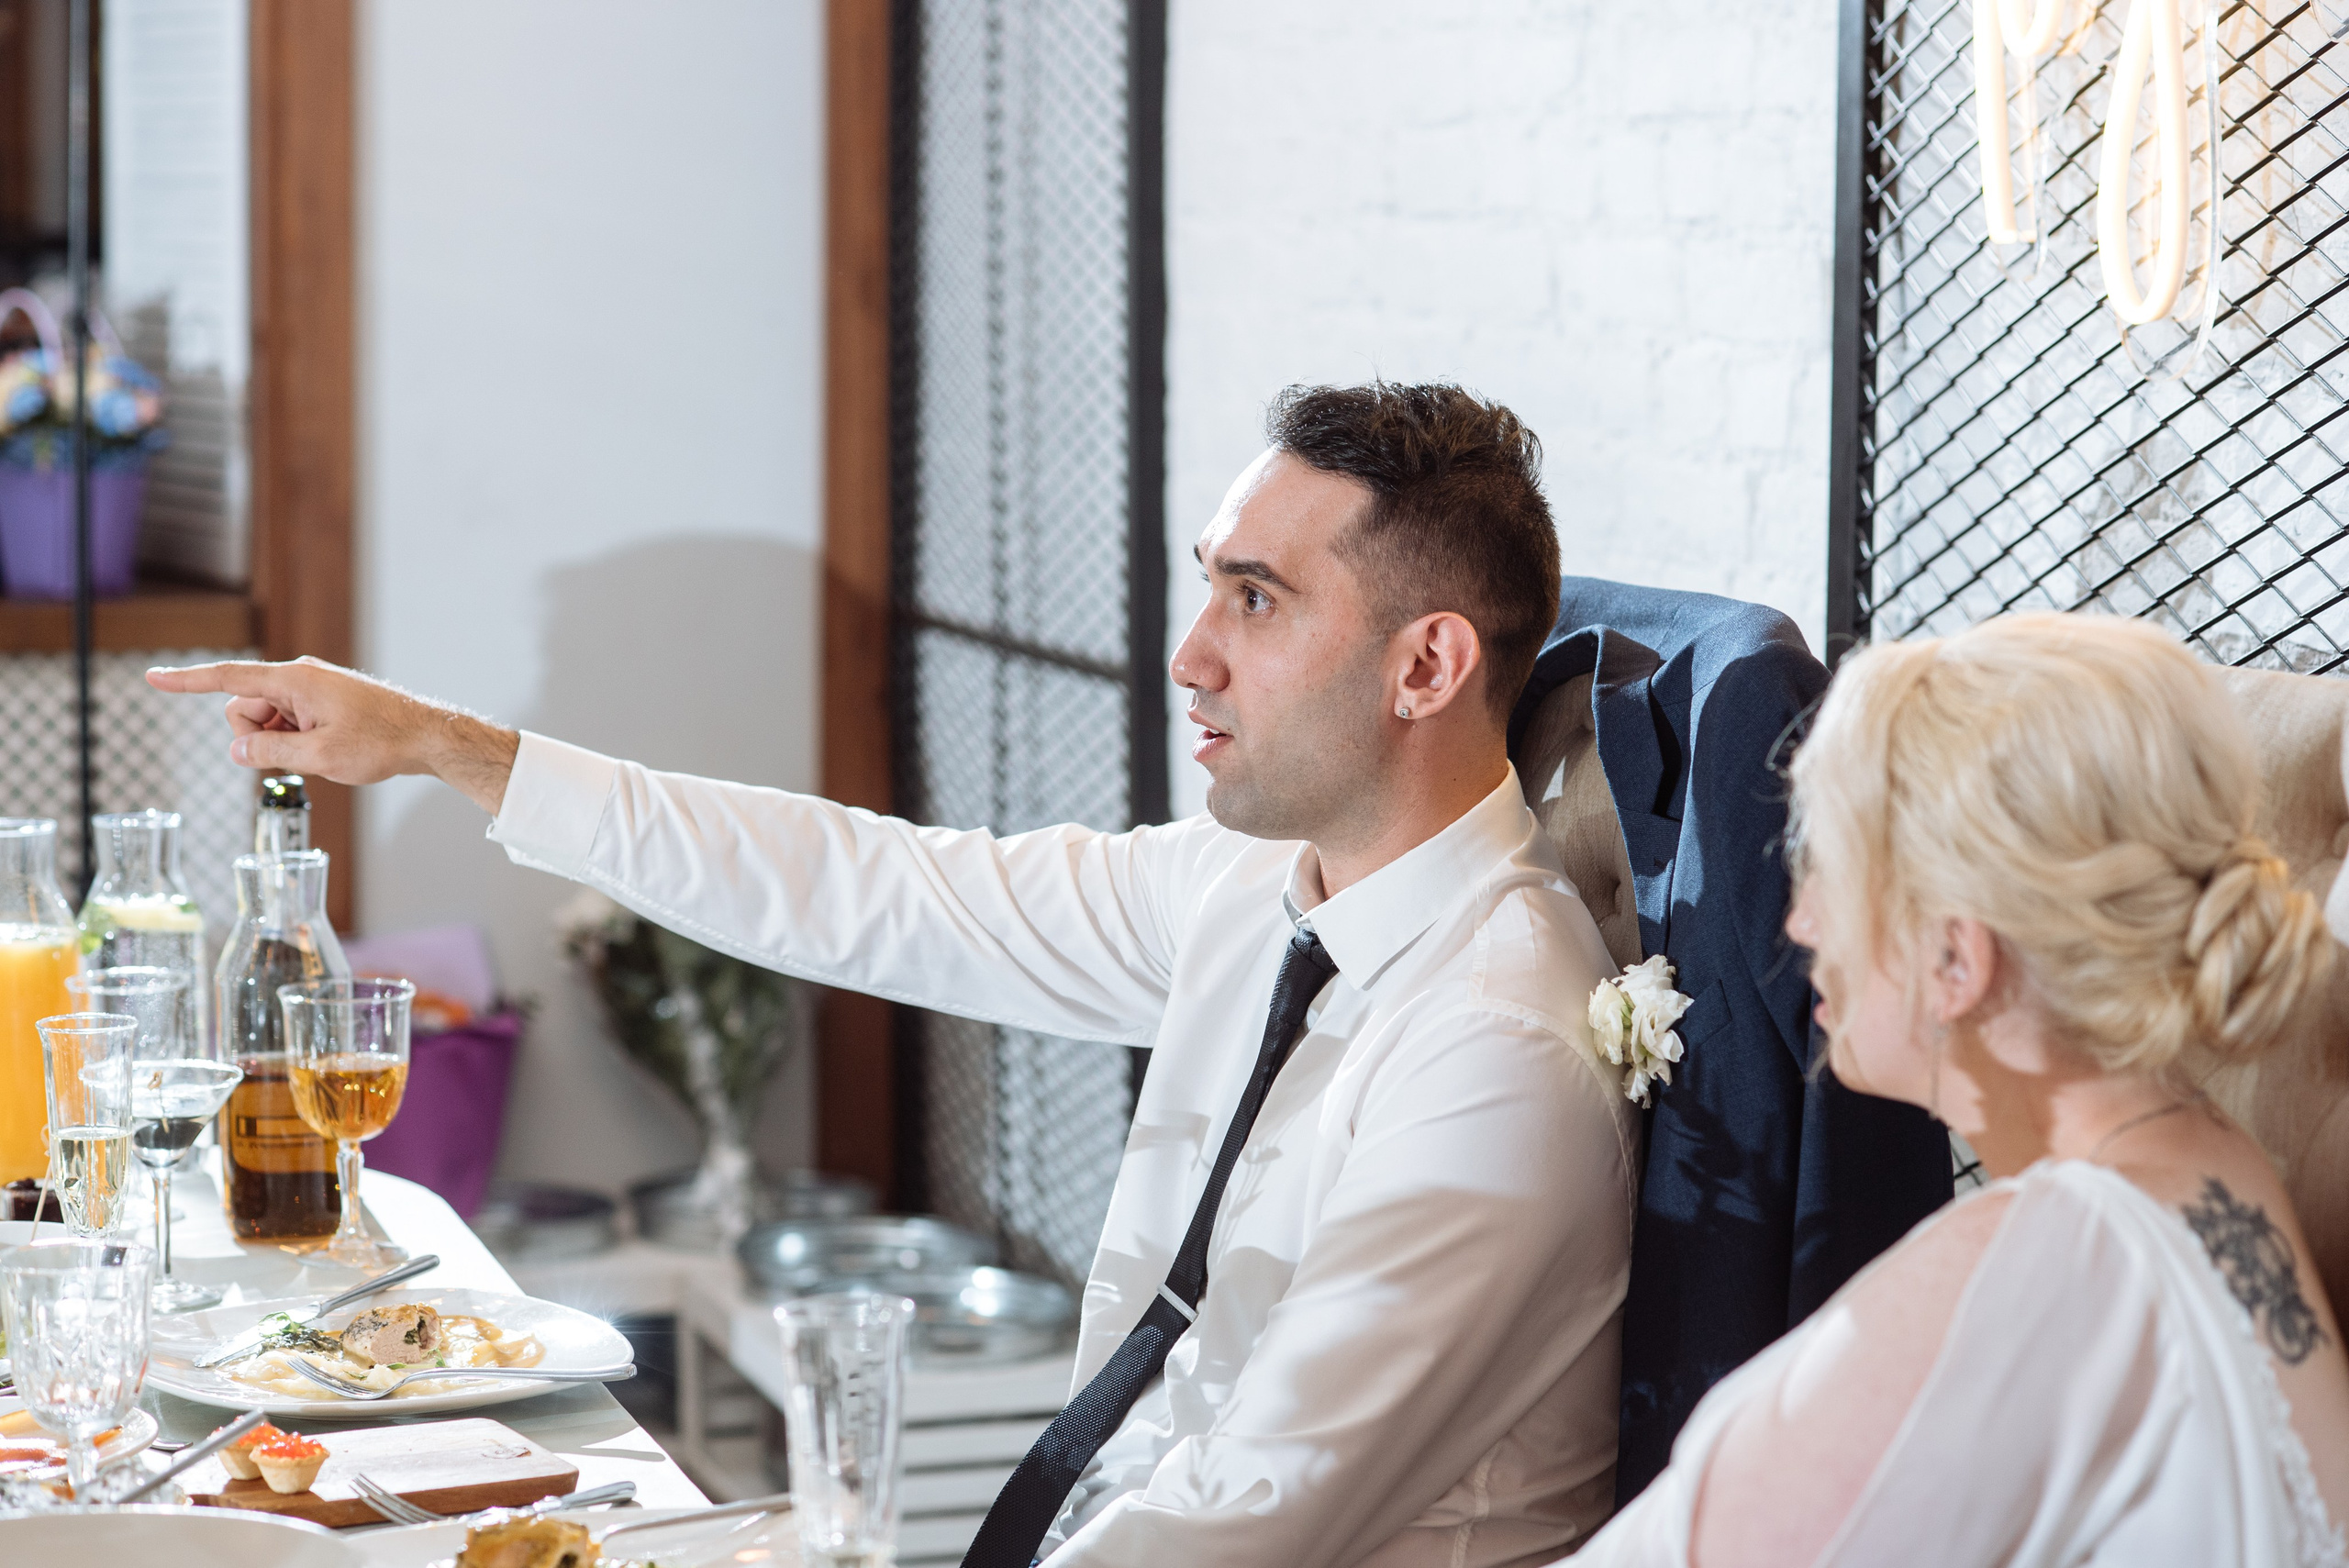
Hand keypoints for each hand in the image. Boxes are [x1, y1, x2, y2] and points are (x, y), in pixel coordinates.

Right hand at [144, 656, 520, 814]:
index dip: (187, 682)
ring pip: (265, 721)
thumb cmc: (381, 742)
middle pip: (243, 709)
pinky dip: (295, 741)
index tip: (153, 678)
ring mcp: (311, 689)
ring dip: (279, 743)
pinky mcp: (322, 702)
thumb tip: (237, 751)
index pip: (227, 679)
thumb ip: (269, 752)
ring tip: (321, 752)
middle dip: (255, 738)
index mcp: (294, 680)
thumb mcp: (319, 756)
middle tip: (297, 754)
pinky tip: (327, 750)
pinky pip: (288, 723)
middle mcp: (299, 677)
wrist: (426, 736)